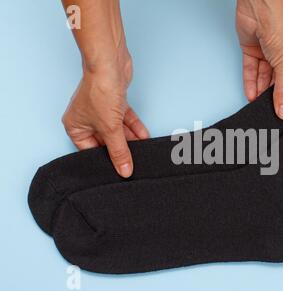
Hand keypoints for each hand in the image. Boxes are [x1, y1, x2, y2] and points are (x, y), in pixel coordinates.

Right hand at [62, 56, 149, 177]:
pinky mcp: (114, 102)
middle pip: (105, 140)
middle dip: (120, 148)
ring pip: (116, 130)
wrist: (110, 64)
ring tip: (142, 149)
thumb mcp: (110, 129)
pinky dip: (133, 126)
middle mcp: (86, 118)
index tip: (119, 168)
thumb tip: (124, 170)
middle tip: (133, 160)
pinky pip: (124, 119)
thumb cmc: (99, 91)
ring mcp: (100, 109)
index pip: (90, 150)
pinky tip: (144, 136)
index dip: (105, 159)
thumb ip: (119, 151)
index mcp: (75, 126)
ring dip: (130, 138)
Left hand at [236, 0, 282, 119]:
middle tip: (269, 110)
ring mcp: (267, 52)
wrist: (260, 10)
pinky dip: (251, 82)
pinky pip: (251, 70)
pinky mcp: (252, 50)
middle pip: (277, 79)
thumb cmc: (281, 28)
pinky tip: (251, 95)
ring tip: (258, 106)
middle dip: (271, 94)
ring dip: (259, 90)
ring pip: (263, 76)